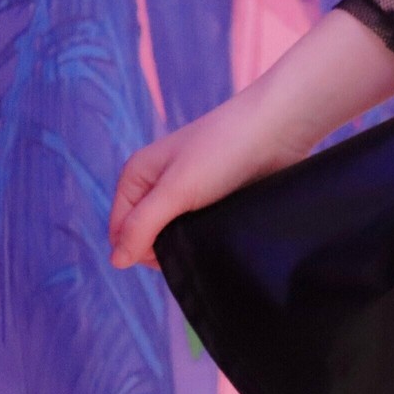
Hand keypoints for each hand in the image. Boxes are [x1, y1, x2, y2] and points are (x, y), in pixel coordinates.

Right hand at [107, 89, 315, 271]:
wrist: (276, 130)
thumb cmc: (222, 152)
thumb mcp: (176, 190)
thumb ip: (144, 225)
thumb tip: (117, 262)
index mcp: (136, 177)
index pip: (121, 231)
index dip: (140, 249)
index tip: (171, 252)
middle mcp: (158, 185)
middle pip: (148, 235)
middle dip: (166, 247)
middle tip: (196, 243)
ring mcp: (187, 194)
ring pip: (177, 235)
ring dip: (190, 244)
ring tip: (212, 237)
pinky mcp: (215, 201)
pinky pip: (201, 230)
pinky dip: (209, 238)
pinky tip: (224, 236)